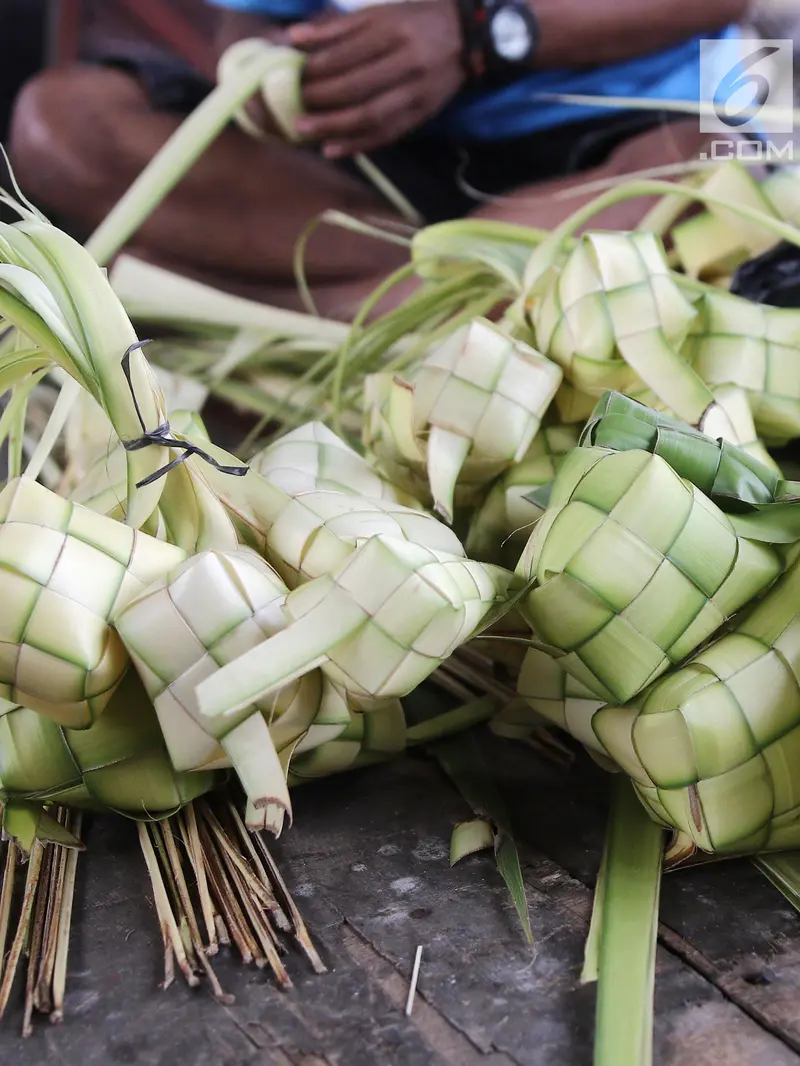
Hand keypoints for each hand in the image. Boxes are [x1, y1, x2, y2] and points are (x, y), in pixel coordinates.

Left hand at [290, 1, 465, 157]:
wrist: (469, 37)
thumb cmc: (417, 20)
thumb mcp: (380, 12)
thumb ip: (338, 26)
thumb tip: (294, 37)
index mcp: (395, 31)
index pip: (347, 54)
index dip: (316, 68)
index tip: (292, 76)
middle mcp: (408, 63)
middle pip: (356, 87)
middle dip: (320, 99)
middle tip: (294, 105)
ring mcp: (417, 93)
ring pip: (370, 116)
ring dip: (334, 127)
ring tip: (305, 131)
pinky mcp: (422, 114)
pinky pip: (386, 134)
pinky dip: (358, 144)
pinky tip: (333, 148)